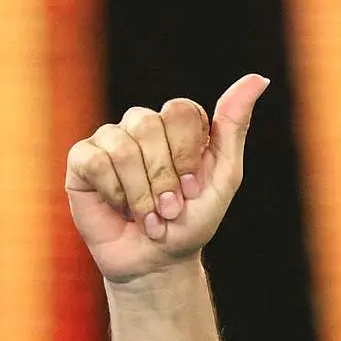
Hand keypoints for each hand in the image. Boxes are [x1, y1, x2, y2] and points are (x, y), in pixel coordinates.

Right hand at [64, 74, 268, 282]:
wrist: (158, 262)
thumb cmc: (192, 222)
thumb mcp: (224, 176)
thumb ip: (234, 125)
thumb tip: (258, 78)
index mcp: (176, 125)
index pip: (180, 110)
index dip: (186, 154)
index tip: (193, 189)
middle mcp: (140, 126)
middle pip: (148, 124)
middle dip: (164, 177)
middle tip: (171, 209)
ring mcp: (109, 140)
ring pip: (122, 146)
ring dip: (141, 193)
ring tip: (150, 218)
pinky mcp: (81, 160)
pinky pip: (95, 161)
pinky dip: (114, 193)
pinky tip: (120, 208)